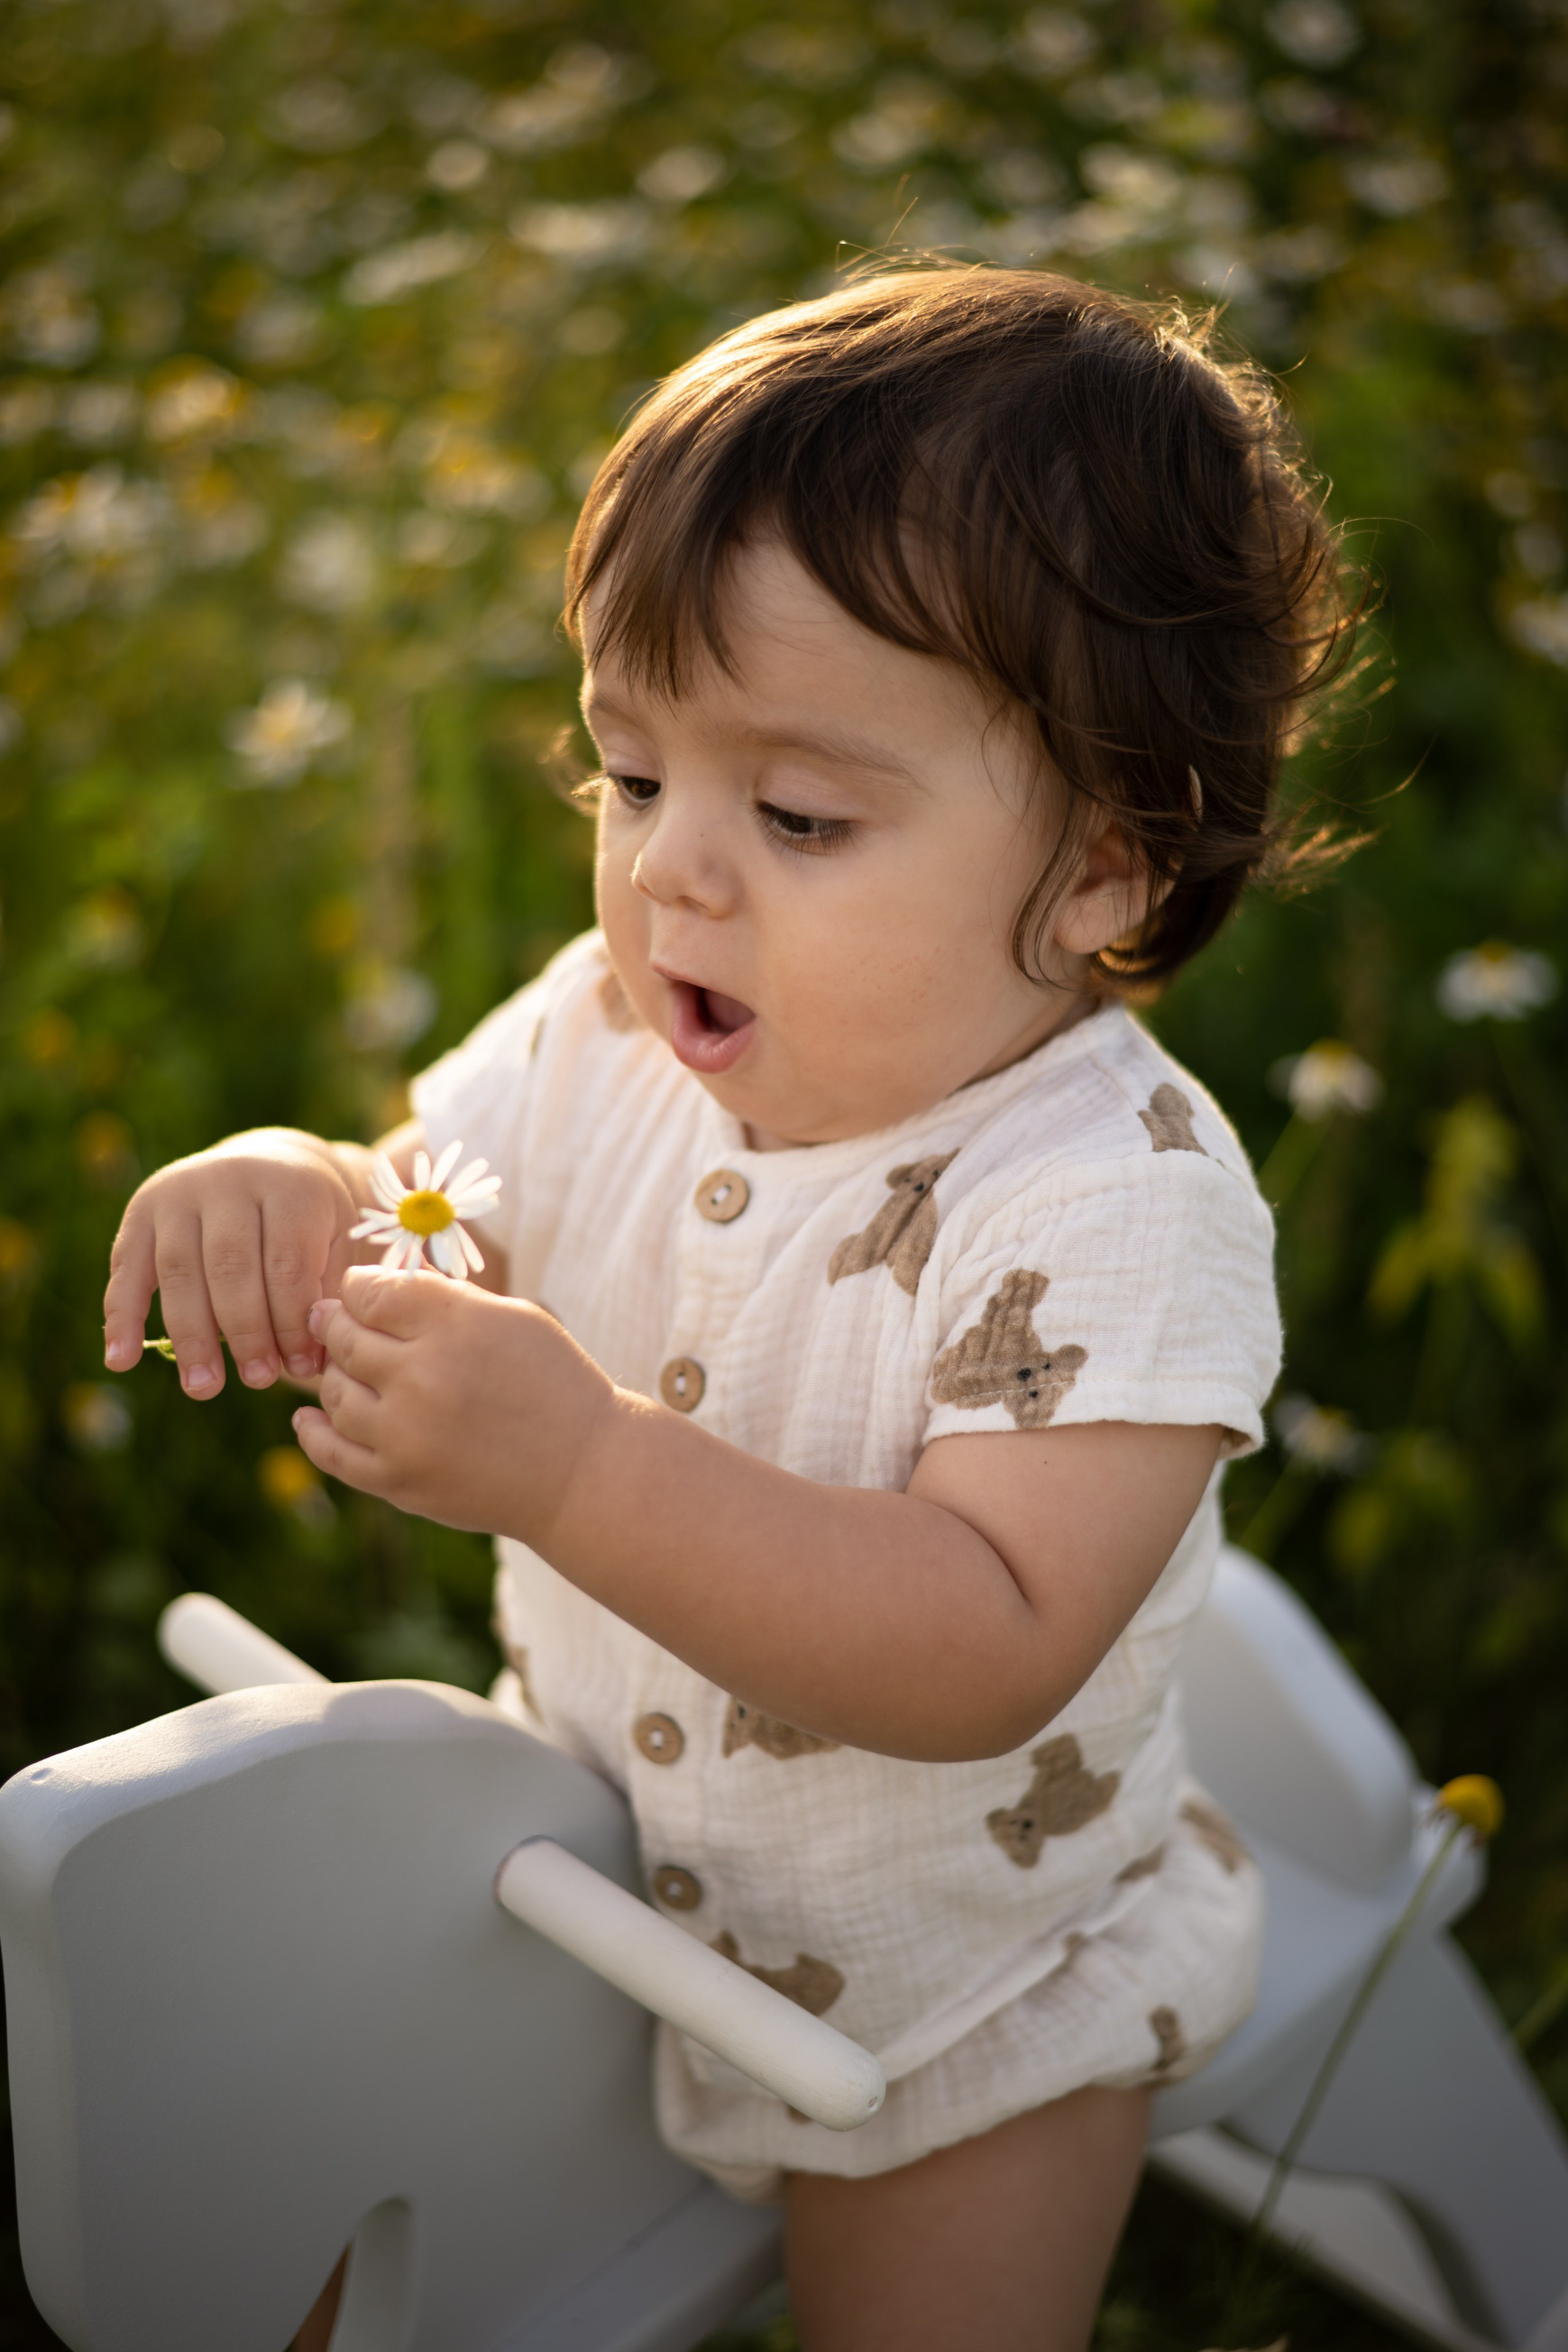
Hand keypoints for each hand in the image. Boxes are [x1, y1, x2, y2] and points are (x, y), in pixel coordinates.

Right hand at [104, 1129, 363, 1397]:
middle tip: (258, 1380)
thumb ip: (324, 1292)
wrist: (270, 1162)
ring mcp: (180, 1192)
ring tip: (203, 1387)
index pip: (287, 1264)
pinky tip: (122, 1361)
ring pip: (179, 1270)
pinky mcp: (141, 1209)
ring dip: (191, 1335)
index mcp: (289, 1186)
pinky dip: (122, 1316)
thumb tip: (309, 1361)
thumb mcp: (335, 1239)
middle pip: (231, 1267)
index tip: (301, 1369)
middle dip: (244, 1332)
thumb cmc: (309, 1218)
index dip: (292, 1322)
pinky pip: (127, 1267)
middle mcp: (230, 1180)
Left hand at [291, 1267, 614, 1538]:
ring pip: (333, 1391)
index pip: (370, 1291)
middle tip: (333, 1323)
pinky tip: (308, 1417)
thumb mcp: (514, 1318)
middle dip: (336, 1325)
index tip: (359, 1292)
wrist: (583, 1472)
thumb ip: (445, 1297)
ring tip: (345, 1371)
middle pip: (344, 1337)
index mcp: (456, 1324)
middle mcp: (423, 1375)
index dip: (357, 1287)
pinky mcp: (399, 1481)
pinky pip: (331, 1451)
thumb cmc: (553, 1384)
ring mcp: (406, 1433)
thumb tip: (380, 1281)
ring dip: (333, 1377)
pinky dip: (313, 1430)